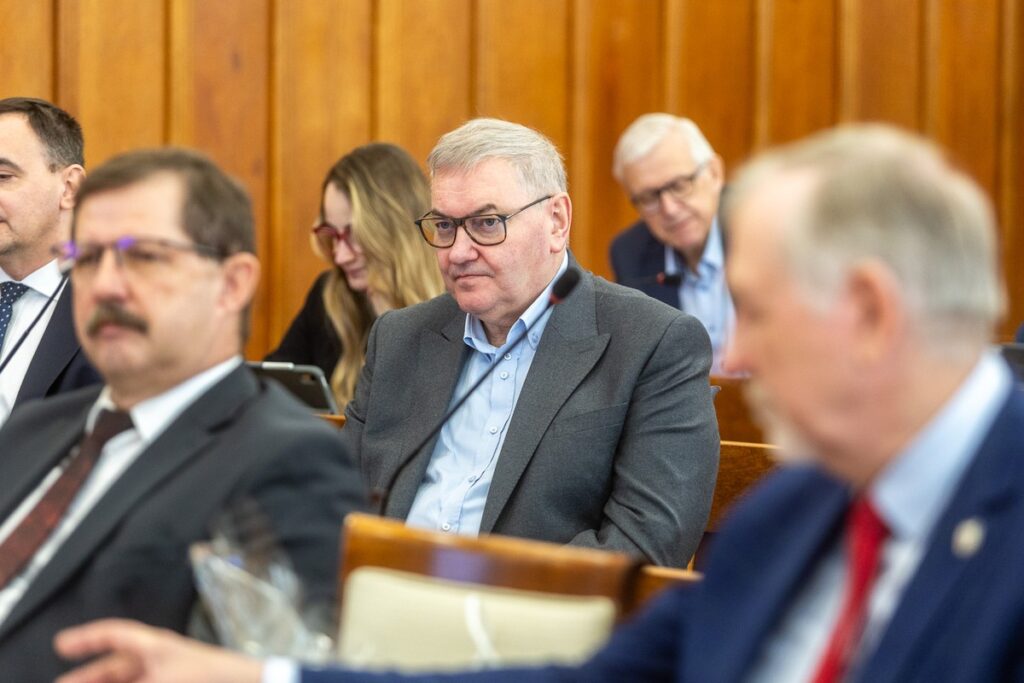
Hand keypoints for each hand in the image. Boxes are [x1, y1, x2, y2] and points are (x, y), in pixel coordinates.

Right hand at [54, 619, 263, 682]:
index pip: (114, 634)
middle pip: (114, 666)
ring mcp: (164, 675)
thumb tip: (97, 679)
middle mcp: (156, 659)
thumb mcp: (159, 680)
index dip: (87, 638)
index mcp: (154, 645)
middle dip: (88, 676)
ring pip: (126, 680)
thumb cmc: (207, 674)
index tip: (61, 644)